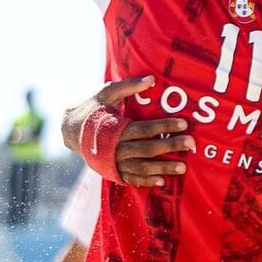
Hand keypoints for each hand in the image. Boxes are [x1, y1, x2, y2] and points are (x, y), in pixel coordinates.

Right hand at [63, 76, 194, 187]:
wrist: (70, 131)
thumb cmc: (93, 109)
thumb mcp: (107, 93)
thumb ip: (128, 87)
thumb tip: (151, 80)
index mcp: (115, 129)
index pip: (145, 128)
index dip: (165, 126)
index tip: (184, 124)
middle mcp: (115, 148)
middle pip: (147, 149)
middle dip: (170, 146)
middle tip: (191, 144)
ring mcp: (114, 162)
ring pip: (142, 168)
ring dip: (163, 168)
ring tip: (183, 168)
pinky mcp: (113, 171)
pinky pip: (132, 179)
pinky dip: (146, 181)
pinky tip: (162, 181)